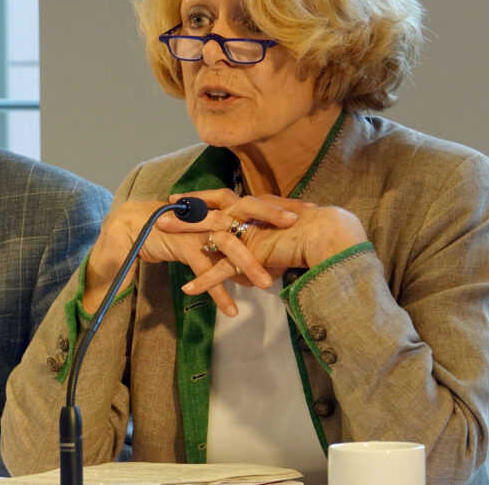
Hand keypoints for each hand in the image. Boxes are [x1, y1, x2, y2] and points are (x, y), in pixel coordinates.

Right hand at [84, 191, 298, 315]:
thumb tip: (246, 241)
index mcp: (214, 206)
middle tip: (295, 226)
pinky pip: (205, 270)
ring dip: (248, 265)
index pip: (247, 201)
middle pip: (243, 213)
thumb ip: (220, 231)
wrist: (129, 227)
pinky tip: (231, 309)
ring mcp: (195, 229)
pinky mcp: (182, 245)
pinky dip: (218, 291)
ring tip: (267, 285)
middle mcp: (207, 213)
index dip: (270, 204)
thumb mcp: (198, 227)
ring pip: (228, 244)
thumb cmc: (167, 228)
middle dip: (269, 219)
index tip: (297, 208)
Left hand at [161, 189, 366, 296]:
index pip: (220, 199)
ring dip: (183, 239)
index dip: (199, 199)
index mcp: (253, 207)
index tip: (179, 198)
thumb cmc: (314, 230)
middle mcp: (246, 215)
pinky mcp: (251, 254)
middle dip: (182, 214)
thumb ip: (267, 234)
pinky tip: (188, 290)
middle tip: (158, 215)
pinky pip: (223, 269)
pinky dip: (205, 281)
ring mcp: (247, 234)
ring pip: (209, 236)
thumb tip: (260, 242)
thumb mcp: (283, 229)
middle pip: (207, 213)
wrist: (329, 234)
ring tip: (159, 241)